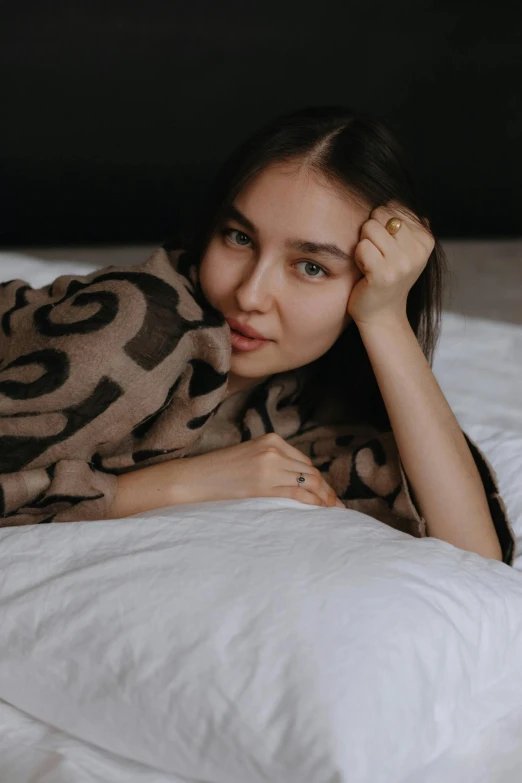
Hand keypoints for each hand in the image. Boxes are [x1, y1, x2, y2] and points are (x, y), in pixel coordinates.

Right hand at [173, 433, 343, 507]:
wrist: (195, 478)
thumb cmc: (219, 471)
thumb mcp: (249, 456)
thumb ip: (273, 461)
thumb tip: (296, 481)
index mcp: (270, 439)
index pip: (304, 461)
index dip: (318, 480)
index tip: (327, 493)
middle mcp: (273, 450)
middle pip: (310, 471)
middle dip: (326, 490)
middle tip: (337, 506)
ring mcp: (269, 467)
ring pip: (308, 482)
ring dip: (324, 498)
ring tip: (333, 511)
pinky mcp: (263, 485)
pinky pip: (297, 495)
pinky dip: (313, 503)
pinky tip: (320, 511)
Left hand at [347, 202, 434, 327]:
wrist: (382, 314)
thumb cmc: (388, 277)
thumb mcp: (405, 249)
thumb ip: (406, 223)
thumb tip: (397, 198)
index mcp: (426, 240)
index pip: (394, 206)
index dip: (382, 223)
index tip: (387, 247)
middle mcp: (418, 250)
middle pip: (381, 214)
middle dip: (371, 231)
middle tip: (377, 255)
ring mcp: (402, 263)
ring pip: (369, 228)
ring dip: (364, 244)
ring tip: (371, 262)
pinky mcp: (383, 274)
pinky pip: (362, 247)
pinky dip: (358, 257)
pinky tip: (365, 271)